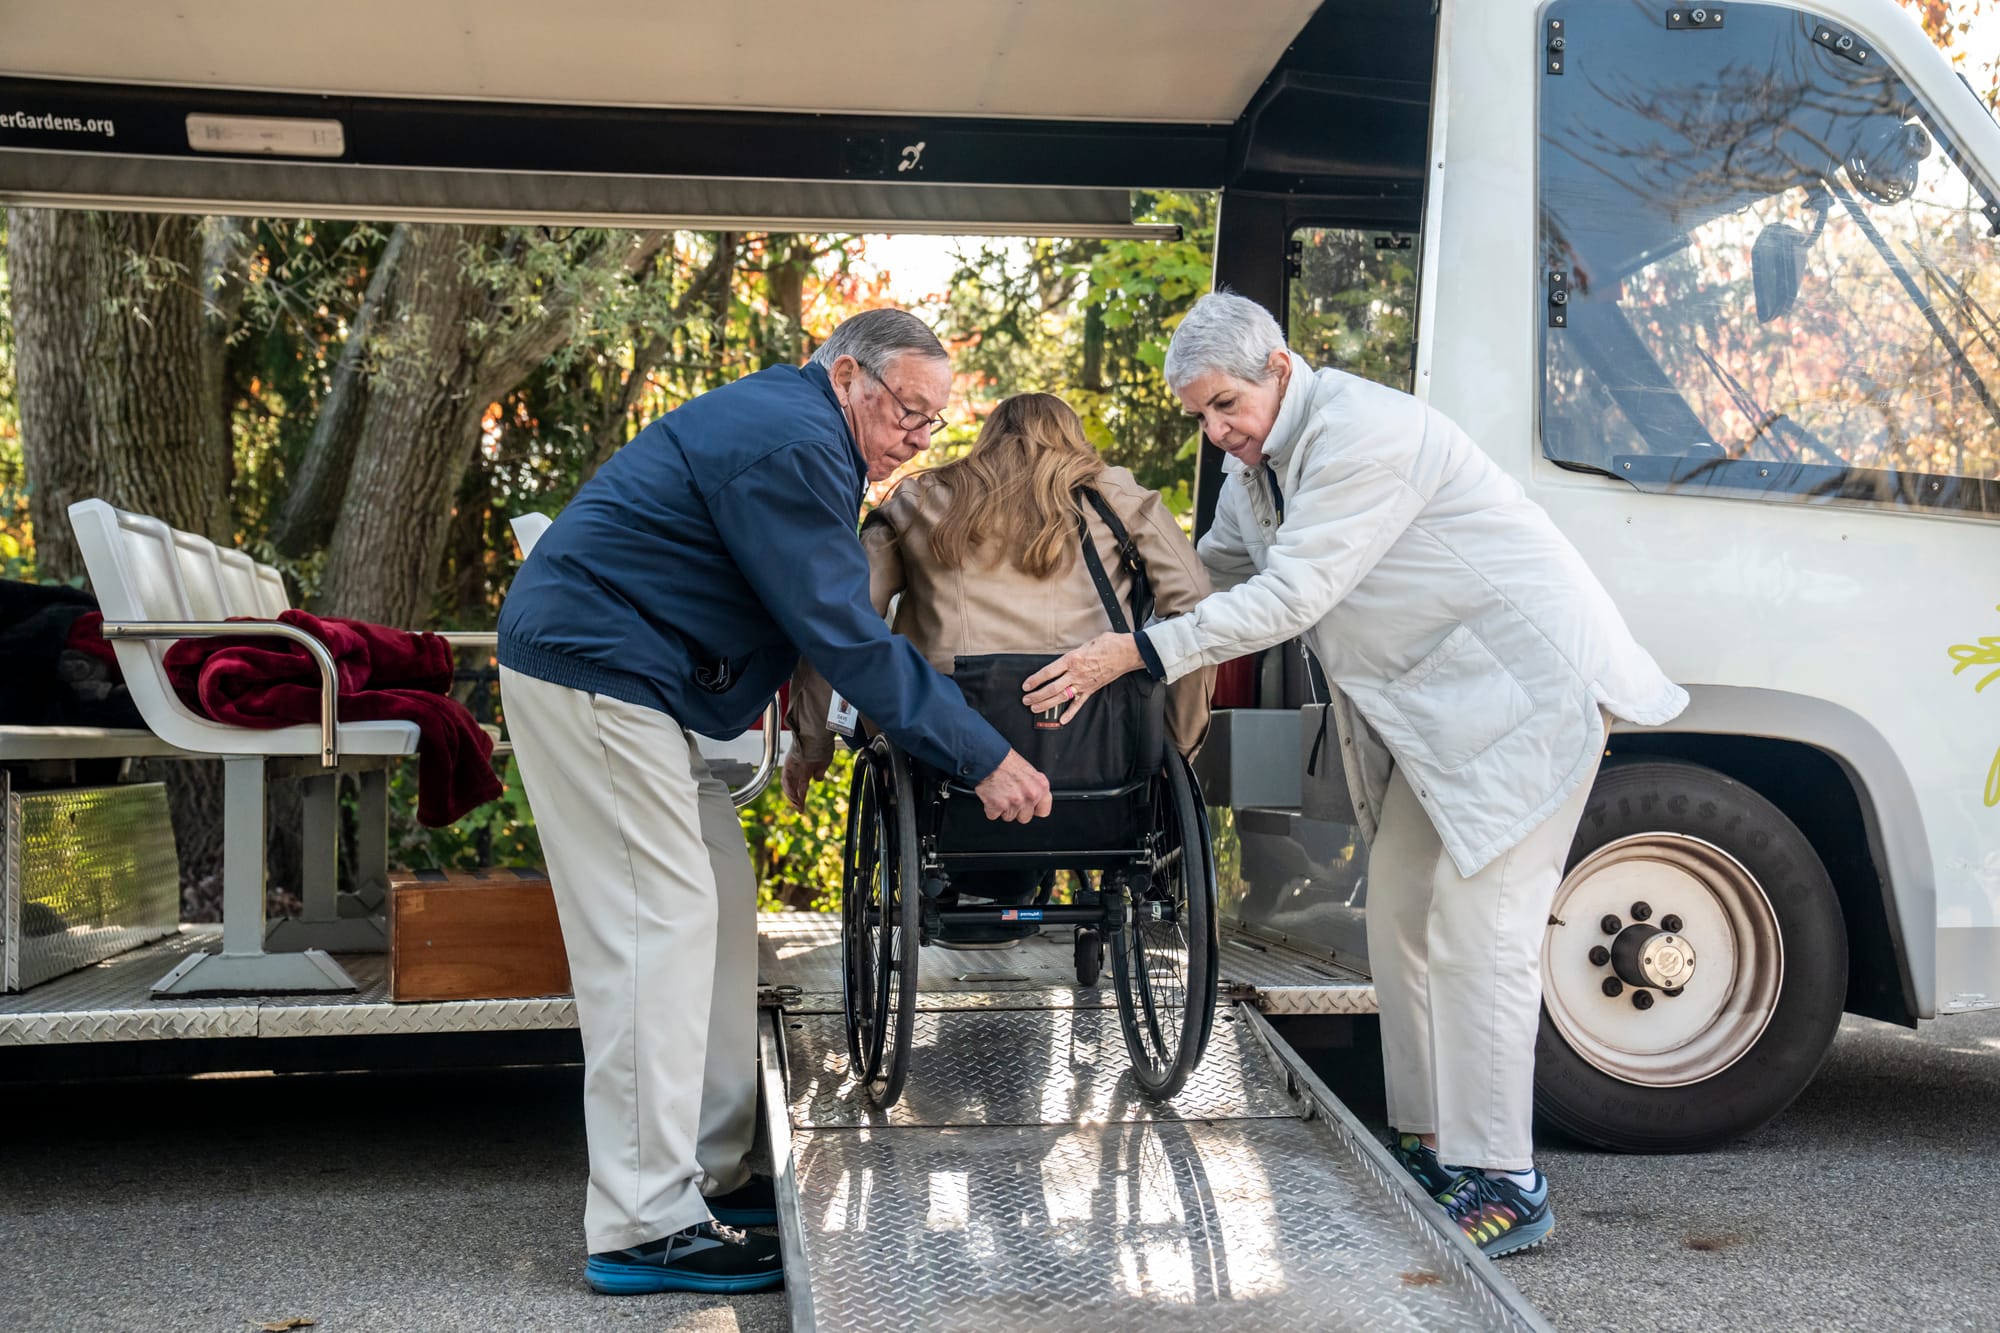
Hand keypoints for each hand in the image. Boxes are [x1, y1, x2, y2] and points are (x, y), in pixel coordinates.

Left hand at [781, 749, 829, 811]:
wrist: (818, 733)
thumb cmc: (823, 744)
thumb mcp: (825, 760)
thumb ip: (820, 771)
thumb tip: (818, 779)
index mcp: (805, 766)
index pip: (800, 784)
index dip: (800, 795)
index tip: (802, 804)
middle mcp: (796, 766)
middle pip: (793, 785)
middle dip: (796, 798)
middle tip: (799, 808)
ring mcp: (792, 766)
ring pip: (789, 784)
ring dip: (792, 796)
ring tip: (797, 806)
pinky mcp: (790, 765)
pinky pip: (788, 781)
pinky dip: (790, 791)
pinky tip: (795, 799)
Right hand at [972, 749, 1052, 823]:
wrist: (988, 757)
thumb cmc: (1006, 761)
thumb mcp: (1029, 772)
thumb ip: (1034, 788)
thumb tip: (1035, 799)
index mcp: (1040, 787)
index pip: (1043, 811)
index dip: (1034, 809)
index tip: (1028, 806)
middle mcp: (1030, 795)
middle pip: (1025, 818)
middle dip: (1016, 810)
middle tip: (1010, 796)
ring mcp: (1015, 802)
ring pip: (1009, 817)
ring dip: (1002, 808)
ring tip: (1000, 793)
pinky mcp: (998, 806)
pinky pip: (993, 815)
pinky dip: (990, 807)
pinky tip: (991, 795)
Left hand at [1022, 632, 1142, 724]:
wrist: (1126, 653)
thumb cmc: (1108, 644)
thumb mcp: (1085, 643)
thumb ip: (1073, 653)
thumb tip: (1065, 658)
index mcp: (1072, 660)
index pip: (1048, 672)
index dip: (1035, 680)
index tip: (1026, 685)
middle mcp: (1076, 674)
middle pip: (1052, 688)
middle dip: (1036, 695)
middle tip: (1026, 700)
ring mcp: (1083, 684)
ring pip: (1061, 697)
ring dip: (1047, 704)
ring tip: (1035, 708)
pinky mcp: (1092, 690)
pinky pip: (1079, 704)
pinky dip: (1070, 713)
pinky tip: (1062, 720)